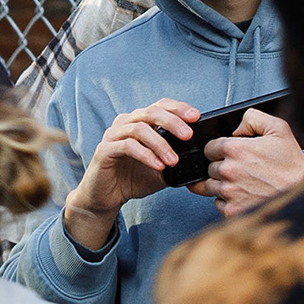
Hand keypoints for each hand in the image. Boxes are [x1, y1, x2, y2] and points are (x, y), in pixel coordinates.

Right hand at [61, 99, 198, 250]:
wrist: (106, 197)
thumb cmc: (133, 179)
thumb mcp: (161, 168)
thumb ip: (175, 159)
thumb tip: (199, 158)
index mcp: (139, 122)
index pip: (160, 106)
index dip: (178, 108)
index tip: (196, 117)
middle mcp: (125, 123)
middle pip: (151, 112)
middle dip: (172, 122)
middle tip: (188, 135)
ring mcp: (113, 135)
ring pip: (139, 129)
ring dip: (160, 144)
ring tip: (173, 160)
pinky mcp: (104, 150)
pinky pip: (127, 146)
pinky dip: (146, 155)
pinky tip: (158, 165)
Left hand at [198, 108, 303, 216]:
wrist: (302, 195)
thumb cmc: (291, 166)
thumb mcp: (279, 129)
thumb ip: (253, 118)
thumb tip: (237, 126)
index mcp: (235, 149)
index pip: (209, 148)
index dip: (220, 150)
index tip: (232, 155)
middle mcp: (228, 171)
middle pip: (209, 167)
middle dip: (221, 166)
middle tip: (241, 169)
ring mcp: (229, 192)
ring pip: (210, 185)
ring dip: (221, 184)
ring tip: (241, 182)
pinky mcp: (232, 210)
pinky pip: (217, 203)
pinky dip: (226, 200)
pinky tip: (242, 195)